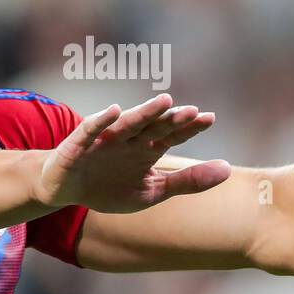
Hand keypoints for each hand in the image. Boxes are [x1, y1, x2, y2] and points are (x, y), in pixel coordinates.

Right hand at [35, 94, 231, 212]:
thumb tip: (229, 170)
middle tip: (192, 111)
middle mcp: (128, 140)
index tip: (210, 118)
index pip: (172, 134)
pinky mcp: (79, 144)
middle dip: (171, 119)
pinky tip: (115, 111)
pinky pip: (91, 130)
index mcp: (146, 150)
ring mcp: (104, 140)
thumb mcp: (153, 191)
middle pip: (154, 126)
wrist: (65, 191)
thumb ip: (189, 181)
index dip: (189, 128)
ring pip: (127, 124)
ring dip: (145, 113)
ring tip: (164, 101)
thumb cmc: (109, 188)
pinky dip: (101, 121)